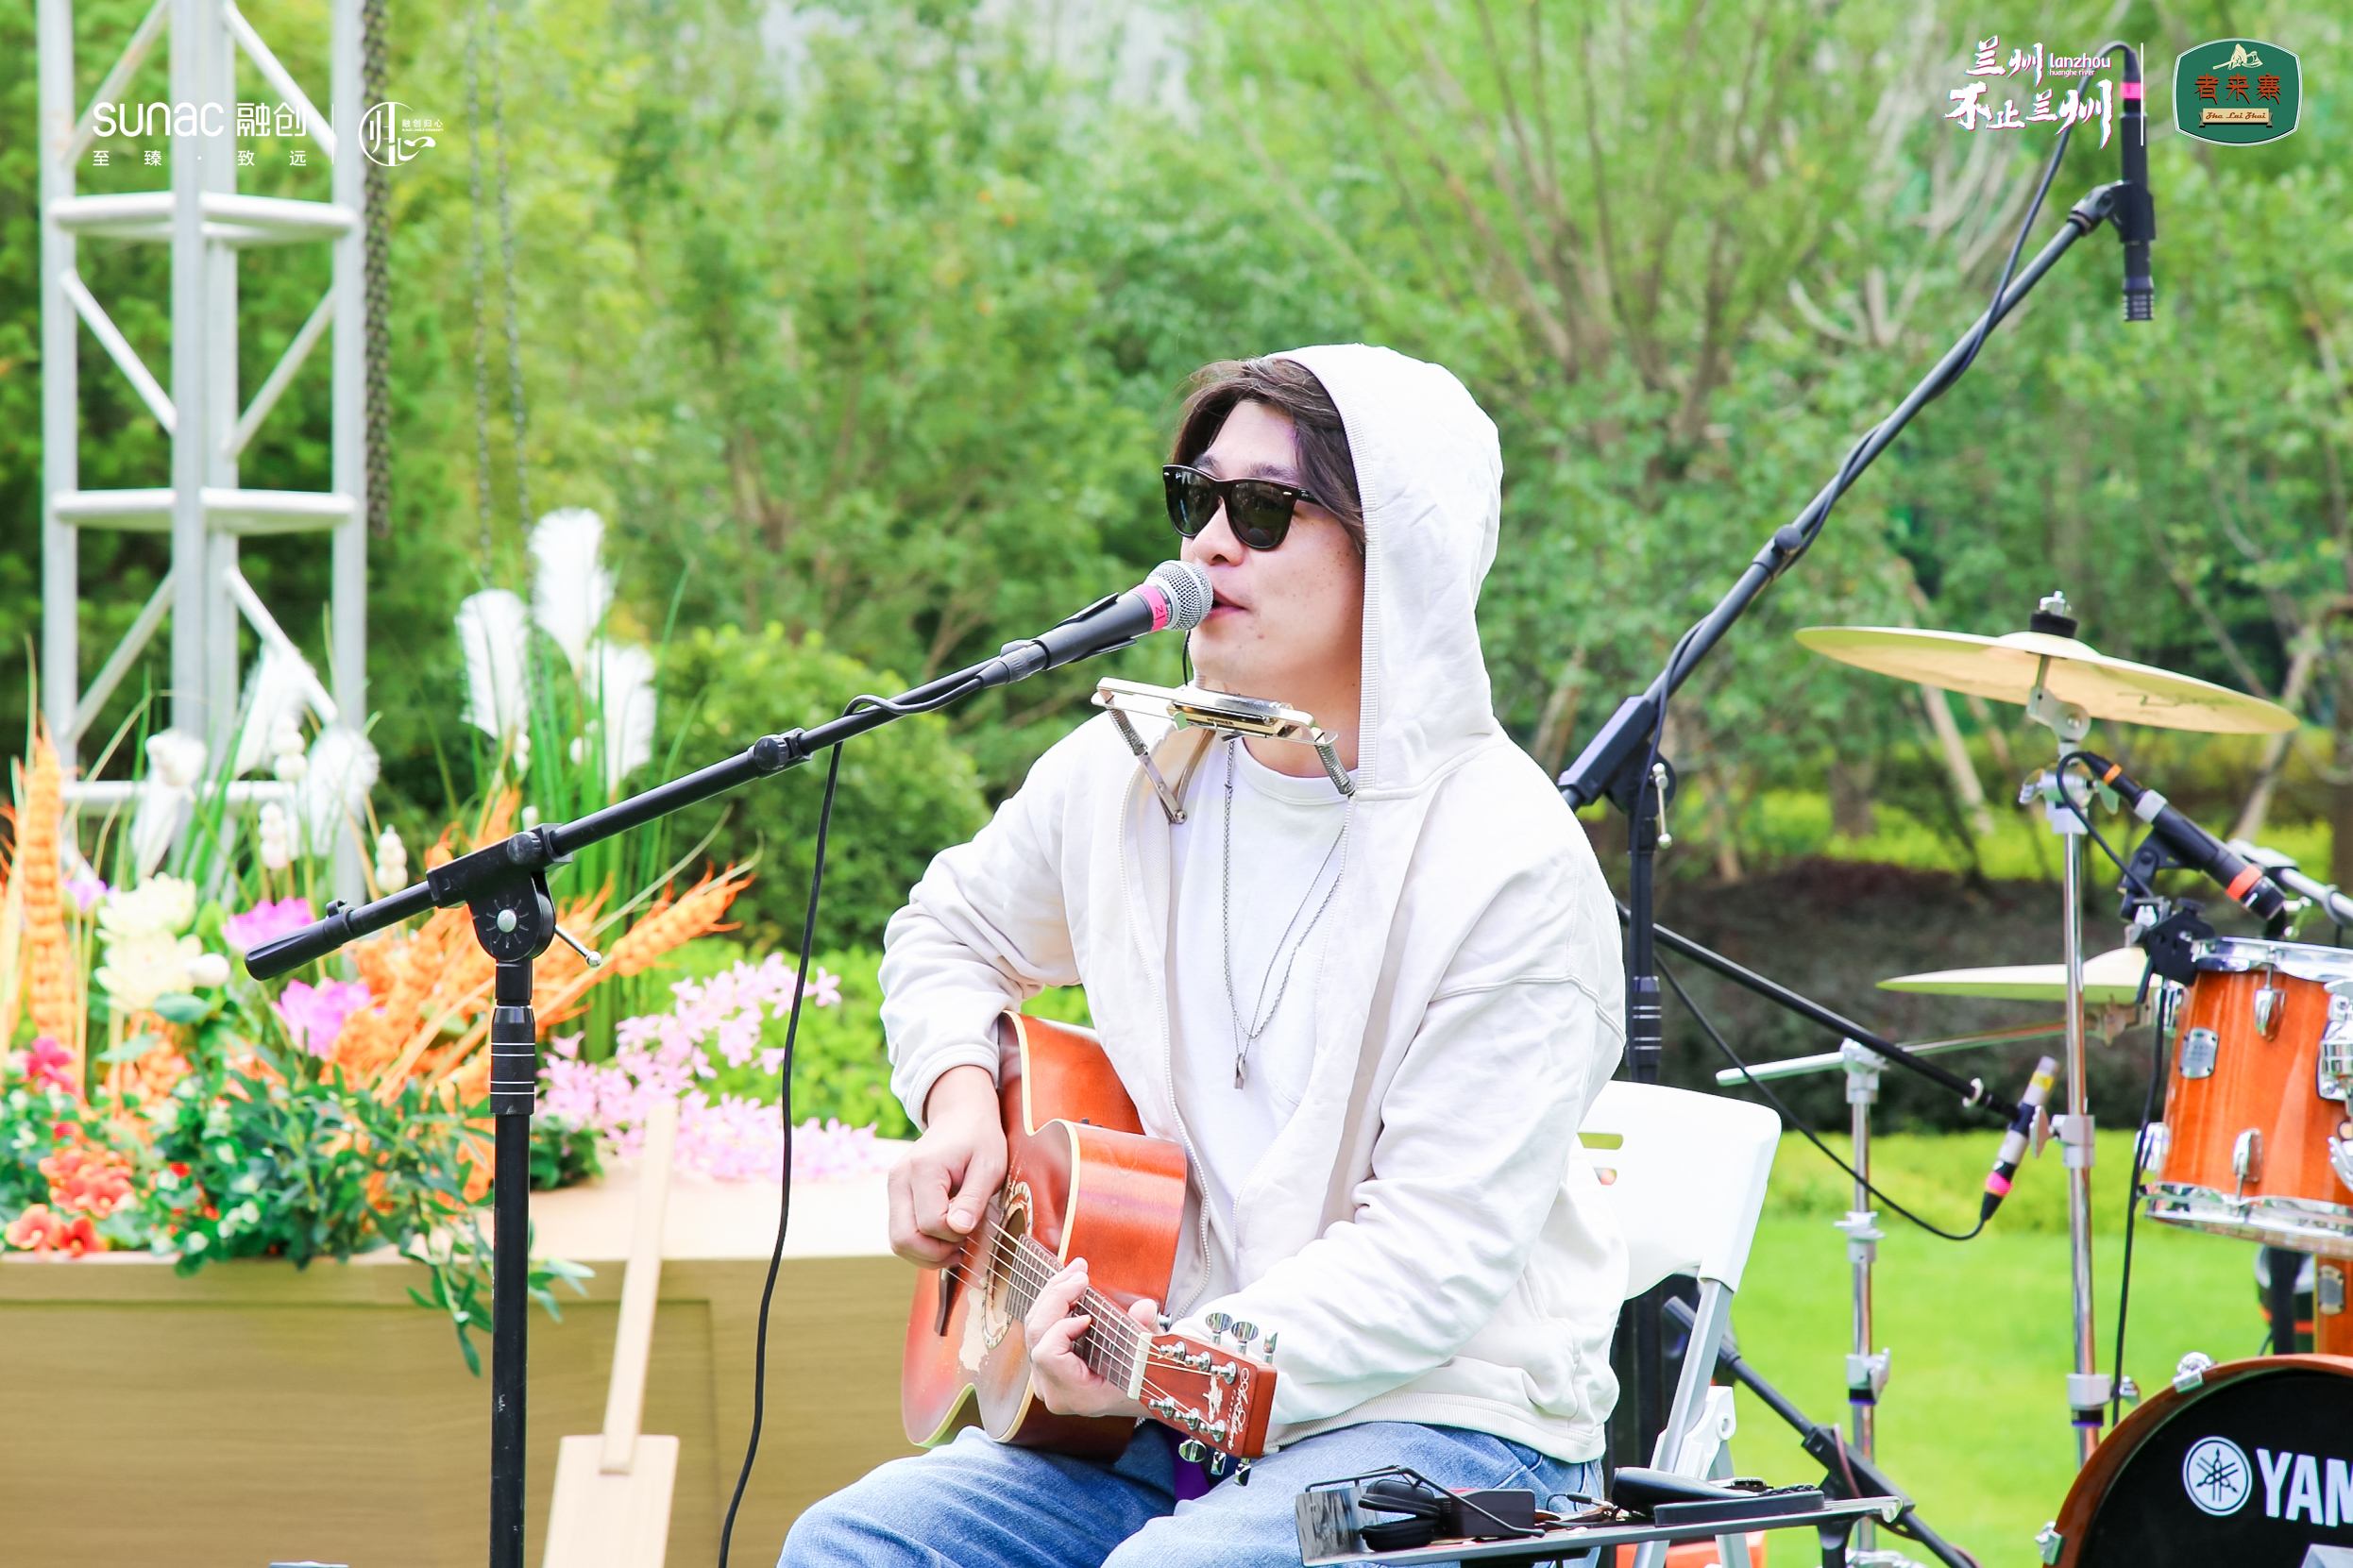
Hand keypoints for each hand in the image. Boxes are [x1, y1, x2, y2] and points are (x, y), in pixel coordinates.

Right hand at [886, 1065, 1006, 1267]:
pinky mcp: (896, 1196)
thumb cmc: (979, 1140)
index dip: (956, 1234)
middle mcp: (899, 1179)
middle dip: (936, 1253)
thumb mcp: (990, 1166)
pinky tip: (945, 1239)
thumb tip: (959, 1228)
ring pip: (898, 1242)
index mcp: (923, 1169)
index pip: (932, 1223)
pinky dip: (922, 1245)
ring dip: (928, 1254)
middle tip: (963, 1246)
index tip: (976, 1223)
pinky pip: (901, 1233)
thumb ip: (974, 1198)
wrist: (960, 1117)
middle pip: (904, 1239)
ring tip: (956, 1245)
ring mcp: (893, 1188)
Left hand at [1024, 1257, 1156, 1419]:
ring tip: (1076, 1272)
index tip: (1089, 1316)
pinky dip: (1052, 1304)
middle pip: (1036, 1335)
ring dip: (1053, 1294)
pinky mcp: (1043, 1367)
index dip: (1062, 1329)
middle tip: (1080, 1272)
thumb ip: (1146, 1331)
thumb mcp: (1150, 1354)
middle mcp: (1055, 1391)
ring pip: (1033, 1328)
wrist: (1138, 1392)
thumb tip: (1144, 1308)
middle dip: (1056, 1296)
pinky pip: (1038, 1330)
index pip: (1049, 1355)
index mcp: (1078, 1395)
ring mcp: (1045, 1380)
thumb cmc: (1143, 1374)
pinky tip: (1069, 1287)